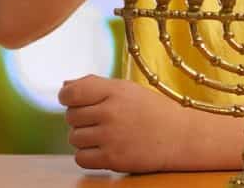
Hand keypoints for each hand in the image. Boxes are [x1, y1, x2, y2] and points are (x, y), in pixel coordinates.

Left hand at [60, 74, 182, 173]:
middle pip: (70, 117)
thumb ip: (95, 85)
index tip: (74, 101)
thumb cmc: (151, 110)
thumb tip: (64, 88)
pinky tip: (104, 149)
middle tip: (100, 120)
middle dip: (81, 119)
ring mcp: (111, 137)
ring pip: (74, 138)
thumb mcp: (127, 89)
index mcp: (115, 90)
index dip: (67, 98)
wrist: (179, 137)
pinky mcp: (113, 159)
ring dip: (84, 138)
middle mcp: (111, 112)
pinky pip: (80, 158)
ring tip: (105, 134)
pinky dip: (88, 155)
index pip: (71, 93)